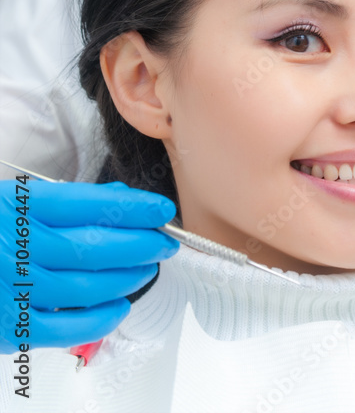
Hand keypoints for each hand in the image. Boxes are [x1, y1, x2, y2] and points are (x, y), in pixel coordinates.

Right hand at [0, 179, 178, 352]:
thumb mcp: (14, 201)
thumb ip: (63, 202)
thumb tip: (119, 201)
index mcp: (19, 207)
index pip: (90, 204)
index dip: (133, 207)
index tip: (161, 210)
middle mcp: (17, 245)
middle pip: (95, 244)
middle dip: (140, 243)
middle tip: (164, 241)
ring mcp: (12, 287)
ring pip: (86, 285)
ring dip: (126, 277)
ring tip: (147, 268)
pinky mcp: (7, 326)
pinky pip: (63, 327)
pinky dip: (98, 319)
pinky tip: (118, 307)